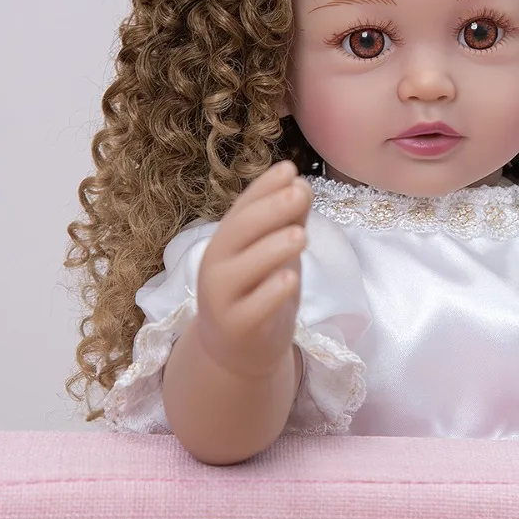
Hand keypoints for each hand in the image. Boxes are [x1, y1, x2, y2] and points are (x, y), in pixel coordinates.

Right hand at [195, 160, 310, 379]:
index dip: (264, 187)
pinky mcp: (237, 327)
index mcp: (226, 240)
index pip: (243, 207)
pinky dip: (271, 294)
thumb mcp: (275, 252)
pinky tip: (290, 279)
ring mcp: (222, 297)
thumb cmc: (259, 290)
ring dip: (272, 250)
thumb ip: (287, 221)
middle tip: (299, 193)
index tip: (290, 169)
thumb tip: (301, 184)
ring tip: (300, 236)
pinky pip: (253, 308)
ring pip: (244, 270)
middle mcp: (217, 264)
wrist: (238, 349)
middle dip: (270, 211)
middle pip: (239, 233)